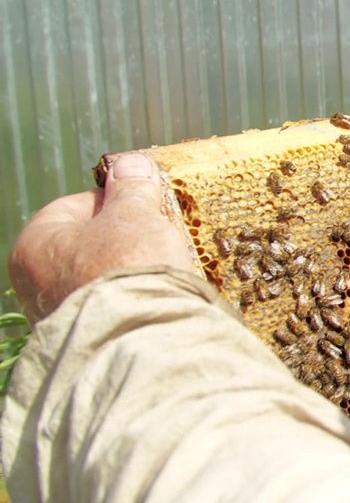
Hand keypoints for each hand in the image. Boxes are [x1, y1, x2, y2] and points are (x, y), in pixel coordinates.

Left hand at [8, 152, 194, 321]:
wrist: (142, 338)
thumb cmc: (127, 266)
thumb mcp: (133, 214)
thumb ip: (131, 188)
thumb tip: (128, 164)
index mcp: (33, 246)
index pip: (74, 207)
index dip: (115, 201)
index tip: (146, 205)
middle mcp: (34, 284)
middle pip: (89, 244)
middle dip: (125, 238)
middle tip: (159, 234)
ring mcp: (59, 315)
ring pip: (102, 277)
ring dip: (131, 269)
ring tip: (164, 266)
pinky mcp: (88, 339)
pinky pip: (114, 306)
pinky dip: (135, 297)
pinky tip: (159, 294)